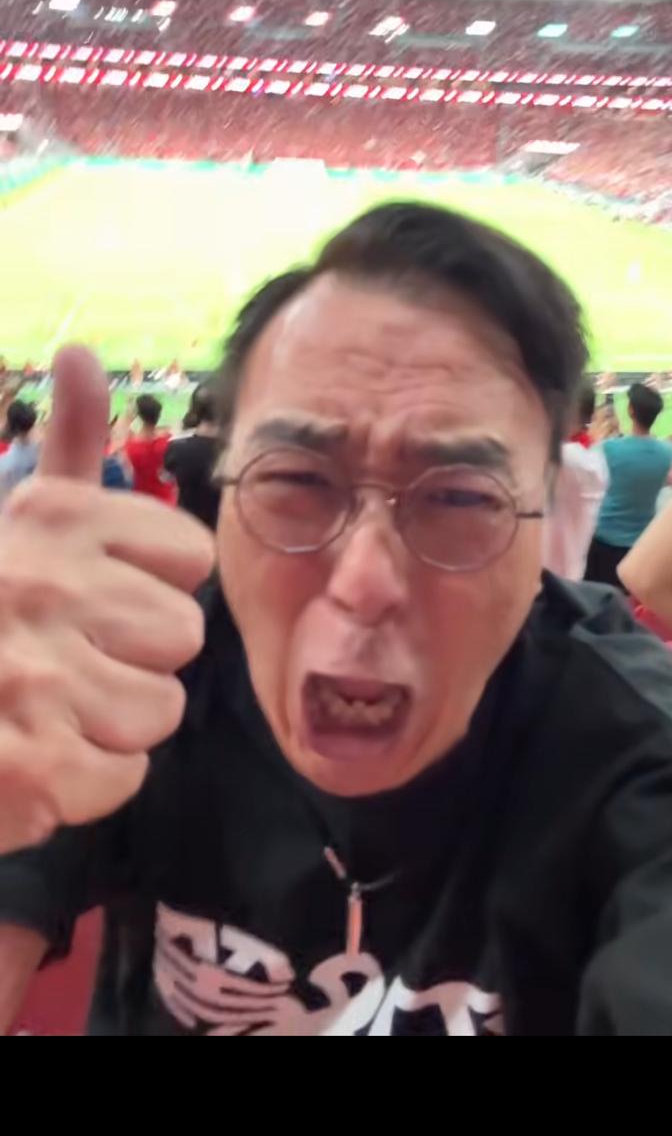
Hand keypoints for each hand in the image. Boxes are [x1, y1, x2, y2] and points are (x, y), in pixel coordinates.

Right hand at [0, 346, 214, 853]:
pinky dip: (84, 781)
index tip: (93, 598)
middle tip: (60, 659)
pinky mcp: (32, 770)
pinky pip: (124, 775)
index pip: (191, 556)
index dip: (149, 586)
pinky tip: (31, 754)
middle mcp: (44, 586)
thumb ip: (66, 441)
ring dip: (108, 721)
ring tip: (42, 706)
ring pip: (160, 710)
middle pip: (182, 636)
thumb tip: (82, 353)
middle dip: (130, 657)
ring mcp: (34, 680)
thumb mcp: (15, 515)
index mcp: (50, 517)